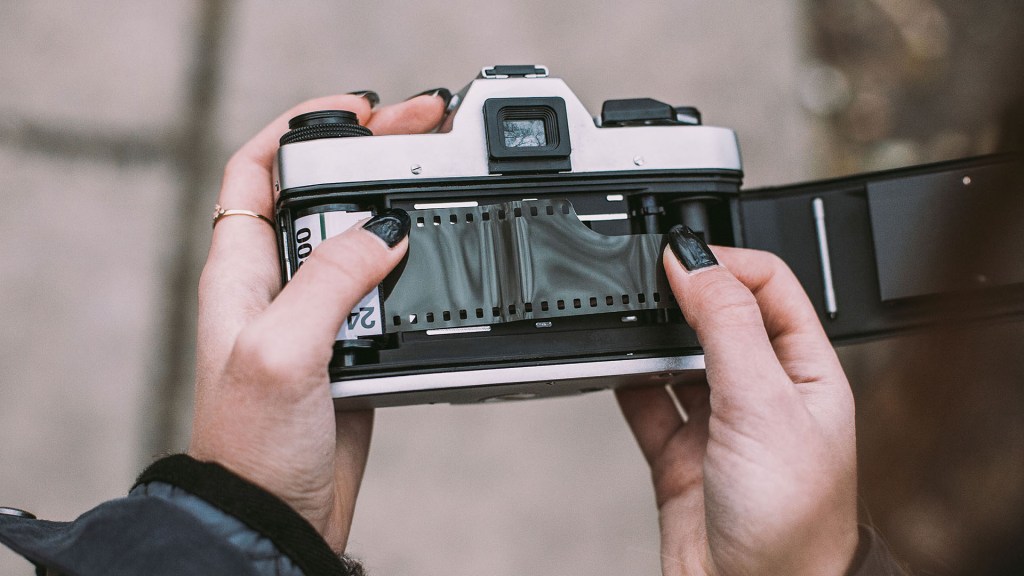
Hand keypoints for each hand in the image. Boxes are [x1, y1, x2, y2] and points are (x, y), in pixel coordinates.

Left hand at [188, 92, 445, 550]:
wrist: (277, 515)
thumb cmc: (252, 445)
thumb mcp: (283, 349)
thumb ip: (331, 281)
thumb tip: (384, 228)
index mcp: (241, 273)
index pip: (255, 172)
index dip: (299, 129)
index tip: (356, 112)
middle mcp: (276, 286)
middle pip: (320, 197)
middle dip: (367, 158)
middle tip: (421, 135)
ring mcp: (316, 317)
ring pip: (358, 243)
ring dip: (393, 215)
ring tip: (434, 190)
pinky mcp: (351, 348)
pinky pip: (384, 294)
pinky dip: (410, 273)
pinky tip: (435, 263)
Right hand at [617, 229, 858, 574]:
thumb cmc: (791, 520)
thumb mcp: (763, 402)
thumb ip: (725, 325)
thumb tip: (693, 262)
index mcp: (805, 370)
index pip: (771, 286)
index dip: (727, 262)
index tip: (681, 257)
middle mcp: (763, 392)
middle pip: (719, 316)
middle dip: (683, 297)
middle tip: (648, 285)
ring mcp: (718, 423)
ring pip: (677, 357)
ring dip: (650, 340)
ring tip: (627, 328)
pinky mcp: (679, 453)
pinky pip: (645, 401)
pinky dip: (625, 382)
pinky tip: (613, 368)